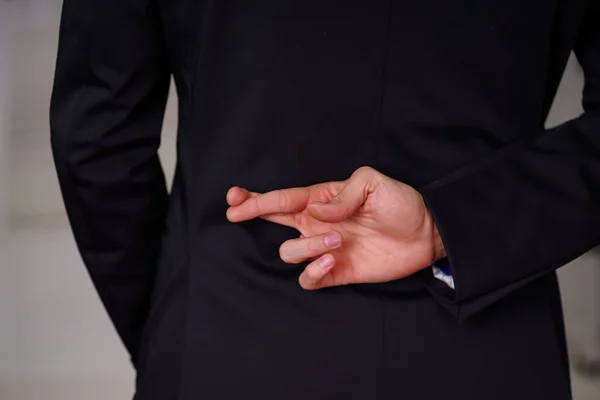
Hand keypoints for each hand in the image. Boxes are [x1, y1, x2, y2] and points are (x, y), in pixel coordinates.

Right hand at [226, 167, 445, 289]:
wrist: (426, 235)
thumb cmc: (401, 204)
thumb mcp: (373, 183)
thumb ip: (340, 195)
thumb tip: (314, 210)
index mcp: (322, 200)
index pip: (282, 198)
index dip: (256, 198)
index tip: (235, 198)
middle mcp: (317, 224)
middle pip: (273, 220)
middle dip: (252, 213)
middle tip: (238, 213)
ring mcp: (325, 248)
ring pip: (290, 252)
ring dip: (307, 246)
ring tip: (337, 238)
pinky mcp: (336, 272)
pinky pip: (308, 278)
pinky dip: (313, 271)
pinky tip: (331, 260)